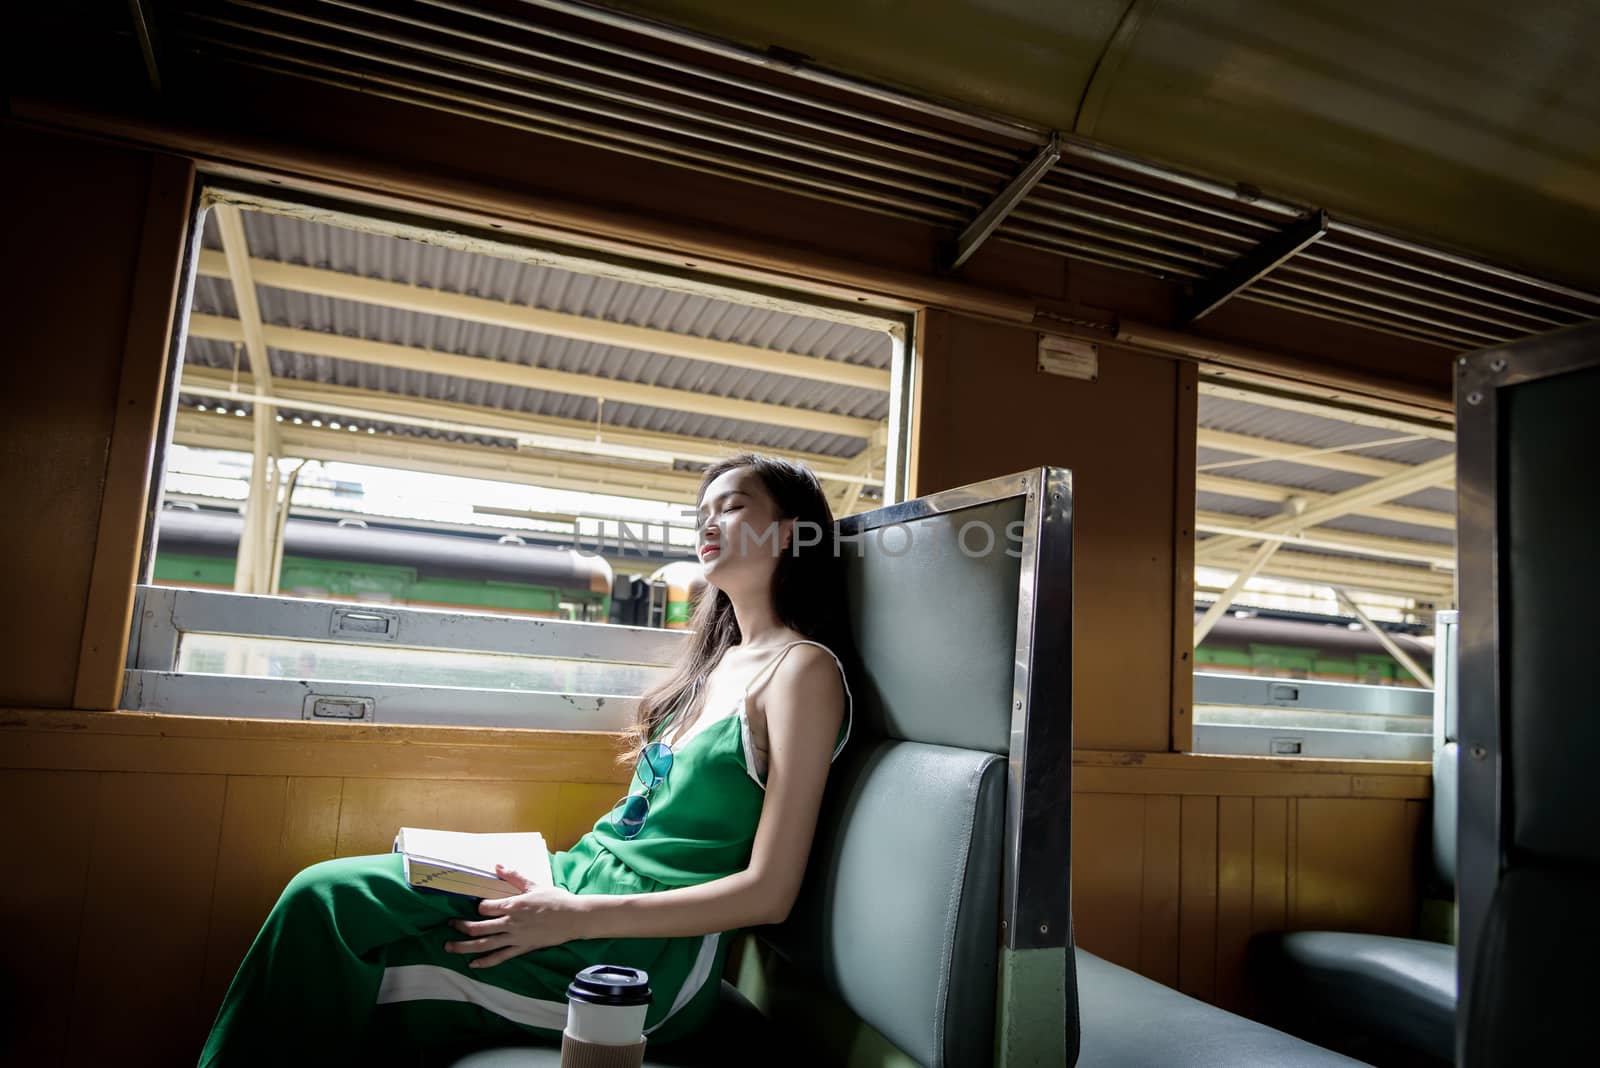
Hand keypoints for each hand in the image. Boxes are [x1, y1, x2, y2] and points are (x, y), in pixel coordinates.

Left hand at [444, 864, 583, 967]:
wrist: (573, 917)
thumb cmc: (555, 899)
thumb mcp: (534, 884)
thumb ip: (514, 876)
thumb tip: (497, 866)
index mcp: (513, 905)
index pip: (486, 907)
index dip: (478, 906)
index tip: (476, 906)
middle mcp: (510, 922)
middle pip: (478, 927)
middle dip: (461, 926)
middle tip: (449, 925)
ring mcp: (515, 937)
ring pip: (485, 944)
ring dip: (465, 946)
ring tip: (449, 947)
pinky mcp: (522, 948)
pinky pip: (500, 957)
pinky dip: (486, 962)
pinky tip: (473, 964)